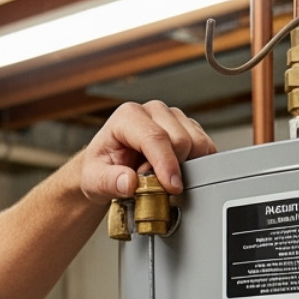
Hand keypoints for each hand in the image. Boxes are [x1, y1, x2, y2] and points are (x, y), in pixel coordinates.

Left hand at [80, 100, 215, 200]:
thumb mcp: (94, 180)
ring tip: (164, 177)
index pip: (155, 137)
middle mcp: (152, 111)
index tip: (171, 186)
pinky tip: (179, 171)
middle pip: (180, 139)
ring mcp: (172, 117)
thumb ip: (109, 182)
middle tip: (155, 185)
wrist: (106, 169)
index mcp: (128, 116)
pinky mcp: (186, 128)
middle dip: (173, 168)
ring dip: (187, 166)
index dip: (166, 163)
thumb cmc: (100, 169)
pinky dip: (197, 164)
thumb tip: (129, 182)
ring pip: (197, 141)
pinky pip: (204, 146)